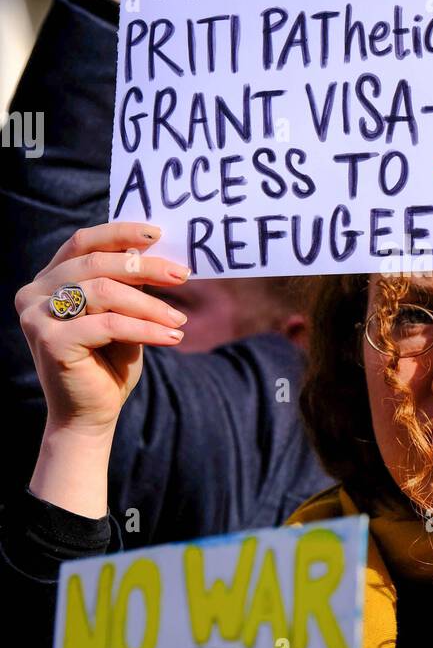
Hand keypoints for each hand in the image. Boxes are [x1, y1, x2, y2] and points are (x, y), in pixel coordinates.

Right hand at [15, 221, 189, 435]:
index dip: (119, 233)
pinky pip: (108, 324)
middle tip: (181, 275)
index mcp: (49, 280)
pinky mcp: (50, 341)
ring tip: (178, 320)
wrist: (91, 415)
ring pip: (104, 291)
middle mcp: (35, 293)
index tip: (157, 234)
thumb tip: (151, 248)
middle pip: (96, 263)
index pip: (83, 243)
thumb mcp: (121, 314)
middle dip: (145, 267)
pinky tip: (171, 337)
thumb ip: (126, 283)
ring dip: (149, 304)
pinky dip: (145, 329)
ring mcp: (37, 316)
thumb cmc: (109, 361)